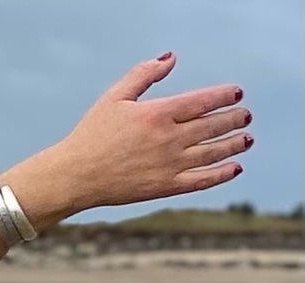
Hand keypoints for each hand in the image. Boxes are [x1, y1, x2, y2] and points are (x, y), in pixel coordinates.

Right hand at [52, 53, 250, 213]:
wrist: (73, 176)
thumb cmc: (90, 135)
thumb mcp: (114, 97)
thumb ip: (144, 74)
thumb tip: (170, 58)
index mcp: (158, 113)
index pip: (204, 100)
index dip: (225, 96)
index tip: (237, 94)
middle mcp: (168, 138)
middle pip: (213, 125)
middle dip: (234, 119)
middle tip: (245, 115)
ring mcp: (168, 165)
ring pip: (212, 152)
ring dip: (234, 144)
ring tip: (246, 138)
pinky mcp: (163, 187)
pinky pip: (200, 181)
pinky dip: (220, 174)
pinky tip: (234, 168)